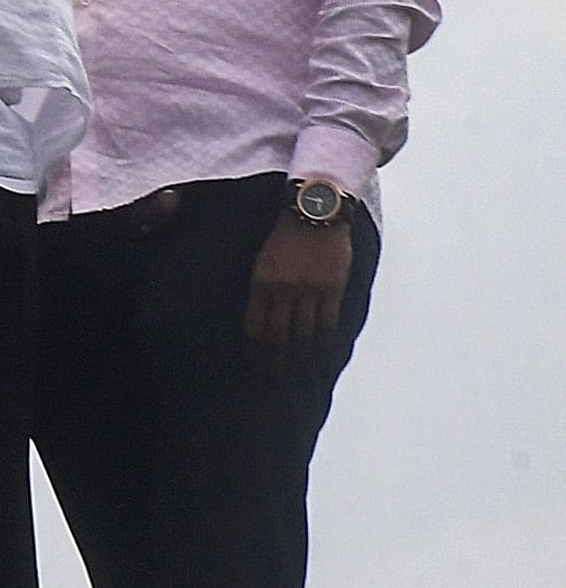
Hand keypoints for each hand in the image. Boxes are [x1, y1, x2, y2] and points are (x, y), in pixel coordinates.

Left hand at [243, 206, 355, 370]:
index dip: (254, 351)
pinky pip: (329, 323)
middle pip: (278, 336)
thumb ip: (261, 287)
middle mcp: (284, 289)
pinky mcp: (334, 288)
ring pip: (304, 334)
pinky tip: (320, 354)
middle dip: (274, 361)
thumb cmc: (284, 233)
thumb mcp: (261, 258)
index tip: (253, 367)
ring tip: (294, 372)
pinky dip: (324, 342)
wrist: (315, 208)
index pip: (255, 327)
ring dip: (299, 357)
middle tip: (271, 379)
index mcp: (261, 281)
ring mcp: (311, 290)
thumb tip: (259, 318)